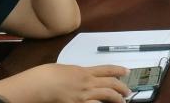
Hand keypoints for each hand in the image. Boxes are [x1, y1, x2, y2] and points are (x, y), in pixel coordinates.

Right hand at [10, 63, 129, 102]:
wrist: (41, 83)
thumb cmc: (49, 75)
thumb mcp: (66, 70)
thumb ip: (78, 74)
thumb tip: (83, 76)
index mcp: (85, 71)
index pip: (107, 70)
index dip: (119, 70)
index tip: (127, 71)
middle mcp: (88, 82)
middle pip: (111, 84)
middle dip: (122, 88)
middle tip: (128, 92)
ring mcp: (84, 94)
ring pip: (107, 95)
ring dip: (117, 99)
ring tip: (122, 101)